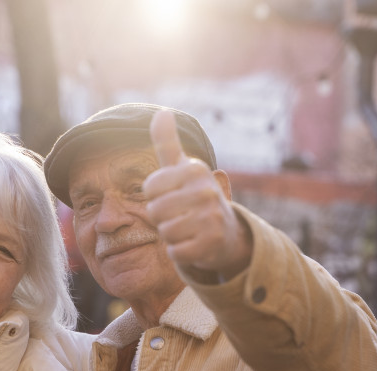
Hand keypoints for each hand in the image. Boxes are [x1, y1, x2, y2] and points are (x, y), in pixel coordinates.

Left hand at [143, 110, 251, 279]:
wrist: (227, 232)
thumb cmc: (195, 196)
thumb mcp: (182, 168)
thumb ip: (167, 142)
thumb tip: (161, 112)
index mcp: (195, 169)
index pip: (149, 188)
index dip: (156, 196)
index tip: (174, 195)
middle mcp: (206, 191)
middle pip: (154, 211)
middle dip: (163, 218)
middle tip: (182, 215)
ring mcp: (211, 218)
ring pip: (165, 232)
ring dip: (172, 236)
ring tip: (188, 229)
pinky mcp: (212, 245)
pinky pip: (175, 252)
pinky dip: (180, 253)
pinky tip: (194, 244)